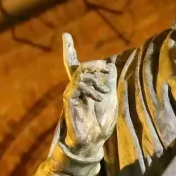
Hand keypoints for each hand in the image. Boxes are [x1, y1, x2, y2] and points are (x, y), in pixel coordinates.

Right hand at [61, 33, 117, 155]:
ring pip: (81, 73)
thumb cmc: (102, 121)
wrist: (94, 139)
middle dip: (95, 64)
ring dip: (96, 79)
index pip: (73, 65)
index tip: (65, 36)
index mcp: (84, 86)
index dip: (69, 50)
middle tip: (106, 68)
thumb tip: (110, 65)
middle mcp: (75, 87)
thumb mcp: (110, 97)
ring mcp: (71, 93)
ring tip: (104, 93)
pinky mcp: (68, 99)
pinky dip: (91, 88)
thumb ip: (109, 81)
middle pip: (80, 66)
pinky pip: (78, 84)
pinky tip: (98, 98)